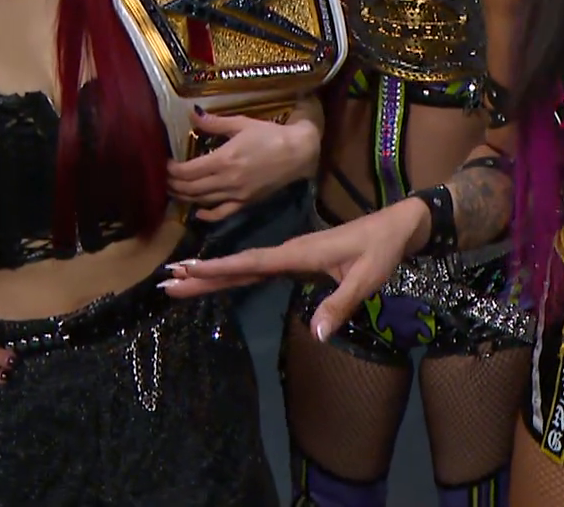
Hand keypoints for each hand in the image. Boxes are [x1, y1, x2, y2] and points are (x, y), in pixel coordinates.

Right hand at [162, 197, 429, 340]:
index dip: (221, 269)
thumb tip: (316, 335)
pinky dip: (235, 274)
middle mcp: (288, 252)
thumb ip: (341, 304)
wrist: (395, 227)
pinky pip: (258, 269)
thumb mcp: (367, 279)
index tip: (189, 270)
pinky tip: (220, 280)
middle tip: (168, 281)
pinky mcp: (295, 261)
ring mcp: (290, 255)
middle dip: (204, 274)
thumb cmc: (382, 250)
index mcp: (299, 252)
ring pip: (245, 266)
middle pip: (239, 265)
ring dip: (213, 273)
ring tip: (180, 280)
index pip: (252, 262)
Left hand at [167, 110, 315, 221]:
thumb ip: (215, 123)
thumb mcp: (241, 124)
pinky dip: (207, 215)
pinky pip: (222, 213)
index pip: (187, 171)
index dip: (171, 170)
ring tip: (175, 191)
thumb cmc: (270, 135)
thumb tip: (192, 114)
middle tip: (165, 178)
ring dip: (185, 197)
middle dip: (173, 185)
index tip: (165, 164)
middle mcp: (226, 181)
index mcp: (222, 160)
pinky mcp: (246, 203)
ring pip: (202, 201)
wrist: (298, 153)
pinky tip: (198, 212)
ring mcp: (236, 195)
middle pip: (190, 188)